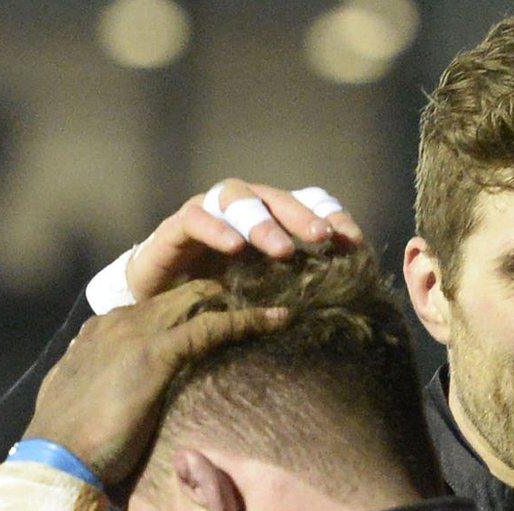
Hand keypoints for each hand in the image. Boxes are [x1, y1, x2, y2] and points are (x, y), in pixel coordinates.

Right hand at [23, 279, 288, 489]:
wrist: (55, 457)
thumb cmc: (69, 442)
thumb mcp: (80, 400)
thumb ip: (97, 383)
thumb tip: (108, 393)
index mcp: (101, 330)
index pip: (156, 307)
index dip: (191, 309)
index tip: (222, 315)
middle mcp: (119, 321)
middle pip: (181, 295)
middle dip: (222, 294)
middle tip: (264, 298)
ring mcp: (137, 333)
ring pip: (199, 300)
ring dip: (240, 300)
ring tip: (277, 303)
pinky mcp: (155, 353)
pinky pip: (212, 326)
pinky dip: (248, 320)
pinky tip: (279, 319)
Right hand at [125, 179, 366, 300]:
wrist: (160, 310)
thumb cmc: (219, 301)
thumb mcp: (263, 296)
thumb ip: (294, 290)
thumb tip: (337, 304)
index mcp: (270, 222)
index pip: (307, 203)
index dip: (332, 216)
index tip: (353, 241)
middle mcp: (241, 210)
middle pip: (275, 198)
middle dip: (301, 216)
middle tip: (322, 237)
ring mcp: (207, 214)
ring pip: (236, 198)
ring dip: (262, 222)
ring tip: (282, 250)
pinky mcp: (175, 228)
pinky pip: (195, 217)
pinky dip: (215, 229)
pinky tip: (234, 247)